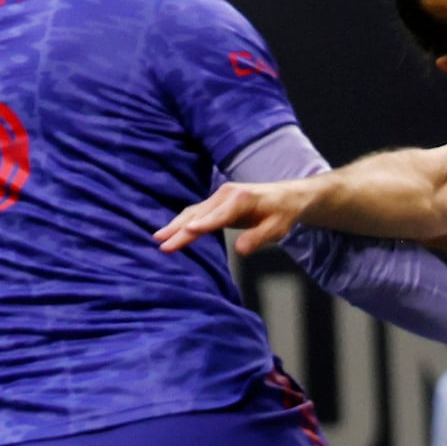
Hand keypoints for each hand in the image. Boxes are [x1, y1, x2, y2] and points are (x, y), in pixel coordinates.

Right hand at [155, 179, 315, 255]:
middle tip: (161, 243)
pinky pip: (196, 212)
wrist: (288, 196)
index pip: (218, 216)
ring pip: (193, 212)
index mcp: (241, 199)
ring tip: (158, 238)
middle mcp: (226, 195)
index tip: (186, 233)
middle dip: (179, 229)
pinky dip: (182, 221)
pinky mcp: (216, 202)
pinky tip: (170, 231)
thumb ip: (258, 237)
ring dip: (175, 225)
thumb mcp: (277, 228)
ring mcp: (219, 196)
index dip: (202, 225)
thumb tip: (241, 250)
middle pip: (199, 214)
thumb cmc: (283, 213)